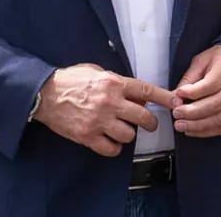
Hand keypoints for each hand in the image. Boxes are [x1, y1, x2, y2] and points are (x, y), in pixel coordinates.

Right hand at [32, 64, 178, 156]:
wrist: (44, 94)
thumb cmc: (71, 80)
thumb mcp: (98, 71)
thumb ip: (118, 82)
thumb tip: (137, 95)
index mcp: (114, 83)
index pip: (147, 91)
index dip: (165, 98)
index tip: (176, 102)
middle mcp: (110, 102)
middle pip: (143, 117)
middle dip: (151, 122)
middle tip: (151, 124)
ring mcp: (98, 121)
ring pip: (129, 135)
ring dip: (130, 134)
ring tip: (123, 130)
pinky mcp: (87, 136)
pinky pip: (111, 148)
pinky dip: (114, 147)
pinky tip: (111, 142)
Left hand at [173, 44, 220, 137]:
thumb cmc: (219, 60)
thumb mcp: (202, 60)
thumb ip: (189, 77)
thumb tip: (176, 96)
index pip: (212, 84)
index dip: (193, 92)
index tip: (179, 94)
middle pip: (216, 104)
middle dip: (193, 112)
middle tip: (176, 113)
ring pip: (220, 118)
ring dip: (198, 125)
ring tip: (181, 124)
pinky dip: (206, 131)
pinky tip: (192, 130)